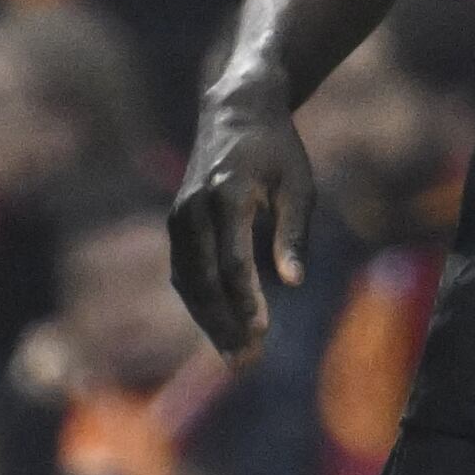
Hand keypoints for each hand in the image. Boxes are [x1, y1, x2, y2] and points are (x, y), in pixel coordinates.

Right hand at [168, 83, 314, 355]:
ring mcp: (179, 217)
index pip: (233, 263)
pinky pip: (185, 272)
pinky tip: (221, 327)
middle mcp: (194, 209)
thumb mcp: (298, 184)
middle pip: (204, 281)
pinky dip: (201, 303)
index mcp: (227, 197)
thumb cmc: (276, 150)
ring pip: (189, 282)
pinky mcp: (177, 224)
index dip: (246, 302)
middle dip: (224, 325)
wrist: (235, 111)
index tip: (262, 333)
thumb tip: (293, 283)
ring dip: (210, 322)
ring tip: (235, 357)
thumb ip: (294, 233)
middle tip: (245, 363)